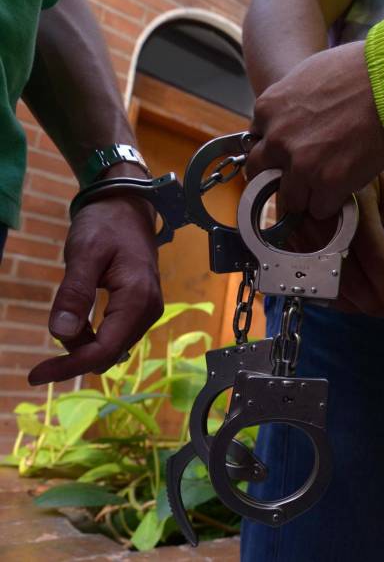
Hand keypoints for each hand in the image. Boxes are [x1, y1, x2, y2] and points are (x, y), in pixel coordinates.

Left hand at [29, 168, 162, 384]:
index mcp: (137, 299)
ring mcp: (147, 310)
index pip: (104, 348)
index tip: (36, 374)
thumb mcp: (84, 253)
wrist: (126, 206)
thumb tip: (60, 334)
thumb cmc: (105, 225)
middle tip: (43, 354)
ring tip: (63, 320)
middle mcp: (148, 310)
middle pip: (109, 352)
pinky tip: (76, 325)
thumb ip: (74, 293)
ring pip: (112, 347)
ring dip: (83, 347)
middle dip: (75, 357)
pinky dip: (92, 338)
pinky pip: (115, 335)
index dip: (71, 365)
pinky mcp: (140, 308)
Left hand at [247, 41, 383, 219]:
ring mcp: (301, 164)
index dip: (277, 152)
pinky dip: (333, 204)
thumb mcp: (308, 76)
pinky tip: (347, 186)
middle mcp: (278, 139)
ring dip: (308, 196)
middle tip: (304, 178)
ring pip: (290, 200)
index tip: (292, 155)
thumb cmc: (360, 71)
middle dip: (281, 178)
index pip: (257, 143)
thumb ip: (292, 104)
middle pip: (262, 175)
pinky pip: (320, 210)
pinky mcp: (328, 183)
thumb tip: (296, 119)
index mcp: (268, 109)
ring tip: (330, 184)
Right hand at [277, 166, 383, 319]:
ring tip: (369, 307)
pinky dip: (321, 286)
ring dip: (346, 298)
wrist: (308, 137)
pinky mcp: (279, 227)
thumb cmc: (355, 156)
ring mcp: (297, 223)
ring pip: (318, 275)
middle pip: (344, 272)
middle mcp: (322, 214)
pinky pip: (299, 267)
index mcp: (353, 200)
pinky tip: (340, 294)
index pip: (374, 255)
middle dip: (368, 300)